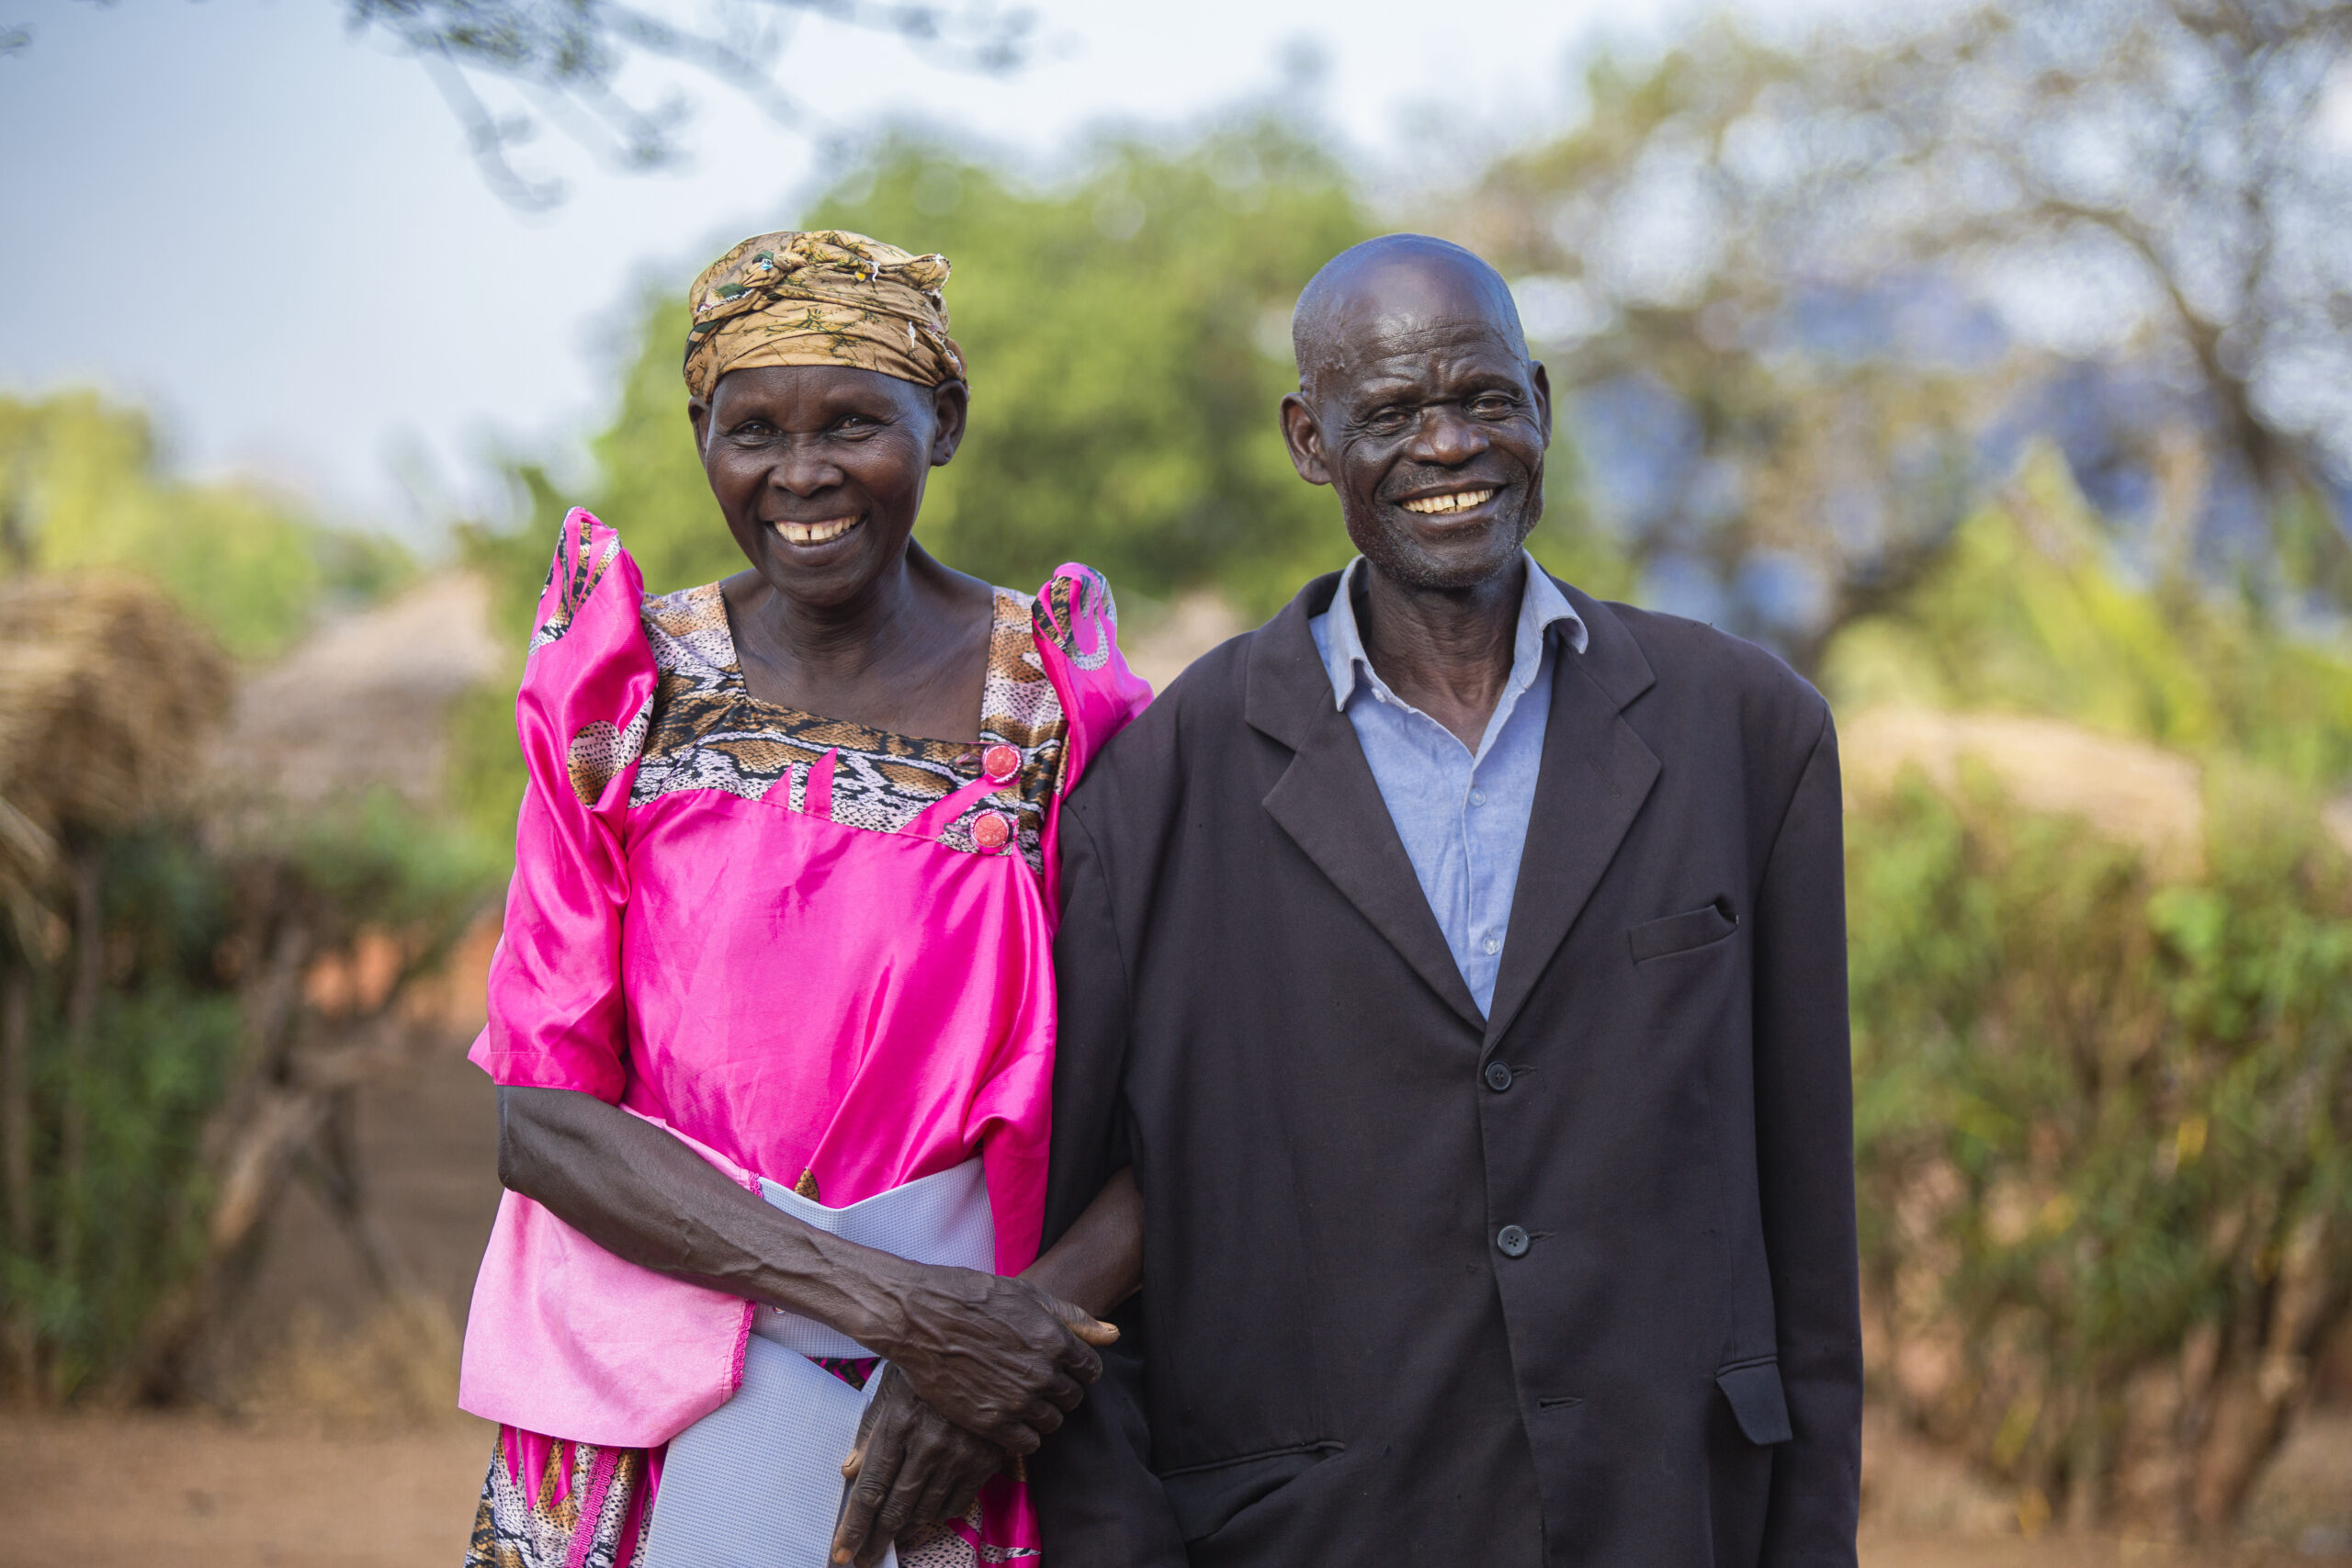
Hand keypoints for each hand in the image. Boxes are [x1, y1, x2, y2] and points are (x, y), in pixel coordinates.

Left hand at [830, 1366, 1002, 1566]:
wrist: (985, 1349)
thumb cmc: (927, 1366)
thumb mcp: (892, 1386)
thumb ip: (870, 1430)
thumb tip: (848, 1472)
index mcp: (899, 1422)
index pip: (870, 1488)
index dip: (854, 1526)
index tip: (842, 1552)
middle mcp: (929, 1443)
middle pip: (895, 1508)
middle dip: (875, 1540)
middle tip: (865, 1559)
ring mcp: (961, 1453)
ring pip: (926, 1511)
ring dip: (906, 1528)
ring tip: (892, 1534)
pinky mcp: (985, 1459)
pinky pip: (957, 1504)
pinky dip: (938, 1514)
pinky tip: (925, 1513)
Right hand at [866, 1263, 1117, 1452]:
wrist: (919, 1316)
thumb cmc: (973, 1297)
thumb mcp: (1028, 1295)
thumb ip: (1074, 1318)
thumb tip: (1113, 1335)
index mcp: (1055, 1340)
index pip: (1090, 1370)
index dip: (1076, 1367)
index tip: (1058, 1364)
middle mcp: (1042, 1373)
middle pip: (1073, 1398)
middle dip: (1060, 1390)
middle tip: (1034, 1379)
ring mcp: (1017, 1401)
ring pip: (1053, 1422)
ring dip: (1041, 1413)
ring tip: (1017, 1396)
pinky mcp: (990, 1423)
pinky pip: (1027, 1444)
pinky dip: (1022, 1434)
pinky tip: (1006, 1416)